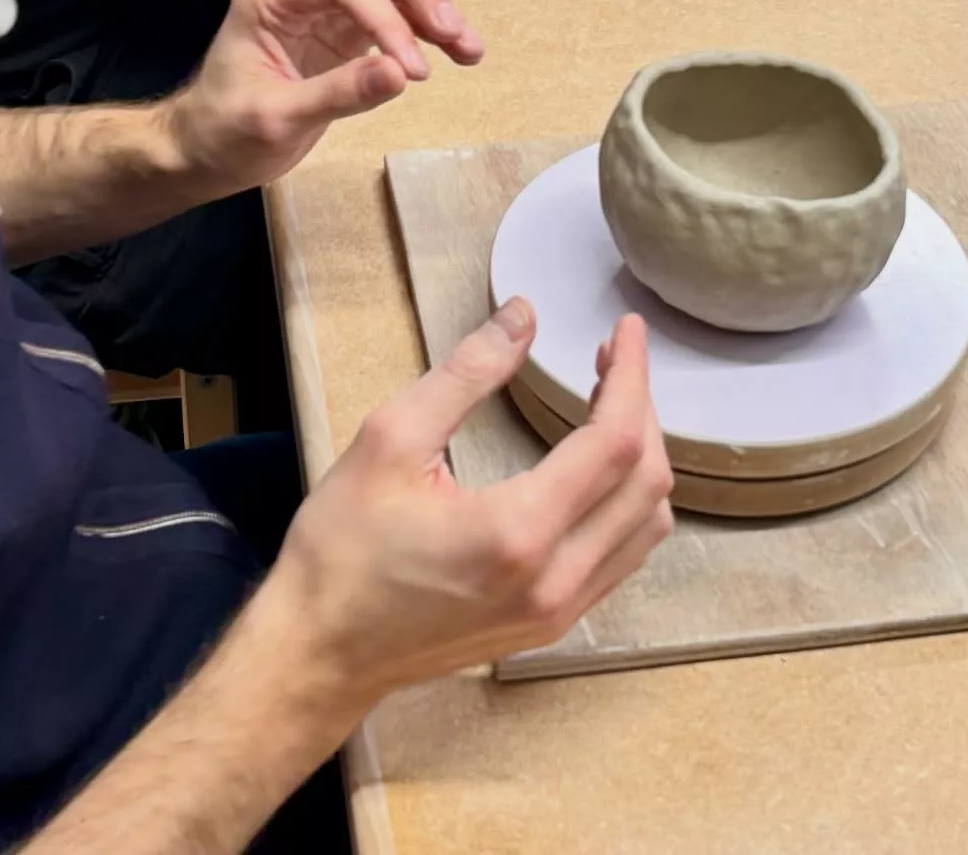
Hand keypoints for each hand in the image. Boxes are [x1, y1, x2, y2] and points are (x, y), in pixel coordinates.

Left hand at [159, 0, 482, 196]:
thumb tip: (401, 75)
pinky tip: (454, 50)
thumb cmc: (224, 132)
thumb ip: (337, 94)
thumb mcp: (274, 120)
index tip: (413, 72)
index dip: (387, 19)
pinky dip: (424, 27)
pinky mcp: (343, 24)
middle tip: (454, 36)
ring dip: (432, 6)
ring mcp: (323, 0)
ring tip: (468, 49)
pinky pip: (393, 9)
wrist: (204, 148)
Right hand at [269, 300, 673, 709]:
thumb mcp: (392, 438)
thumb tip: (524, 316)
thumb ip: (467, 372)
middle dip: (640, 407)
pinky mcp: (550, 626)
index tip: (626, 329)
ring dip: (641, 456)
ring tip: (607, 401)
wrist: (320, 651)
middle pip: (646, 483)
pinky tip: (596, 465)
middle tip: (612, 356)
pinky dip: (627, 502)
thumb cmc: (343, 545)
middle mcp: (555, 580)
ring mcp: (558, 612)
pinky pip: (622, 558)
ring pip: (646, 526)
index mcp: (518, 531)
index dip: (631, 376)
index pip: (614, 443)